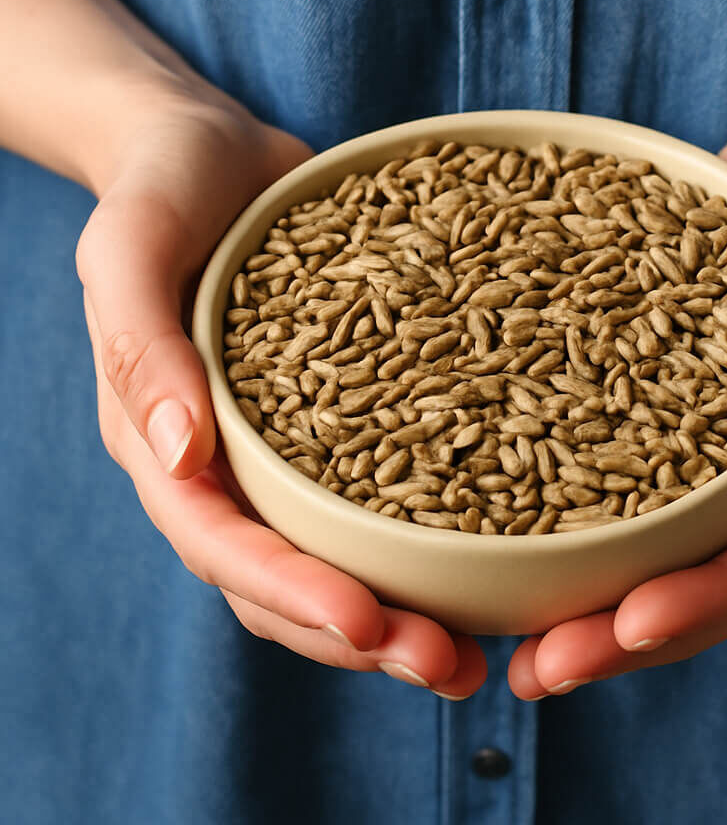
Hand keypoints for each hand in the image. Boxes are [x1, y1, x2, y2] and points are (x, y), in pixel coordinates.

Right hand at [76, 98, 485, 697]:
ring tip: (483, 650)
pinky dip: (426, 539)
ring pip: (339, 557)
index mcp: (166, 444)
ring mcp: (288, 452)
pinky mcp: (345, 421)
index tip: (372, 627)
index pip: (224, 547)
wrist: (217, 154)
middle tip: (451, 670)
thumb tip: (176, 456)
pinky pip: (381, 494)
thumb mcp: (133, 245)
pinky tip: (494, 557)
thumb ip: (140, 343)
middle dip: (363, 636)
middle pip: (287, 581)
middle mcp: (230, 467)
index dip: (293, 595)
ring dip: (403, 613)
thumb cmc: (164, 187)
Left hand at [507, 97, 726, 697]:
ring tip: (505, 637)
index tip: (628, 629)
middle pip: (701, 577)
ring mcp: (717, 448)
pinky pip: (615, 469)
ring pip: (652, 545)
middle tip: (539, 669)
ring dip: (587, 598)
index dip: (707, 603)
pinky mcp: (666, 407)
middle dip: (624, 632)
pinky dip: (566, 511)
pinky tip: (497, 527)